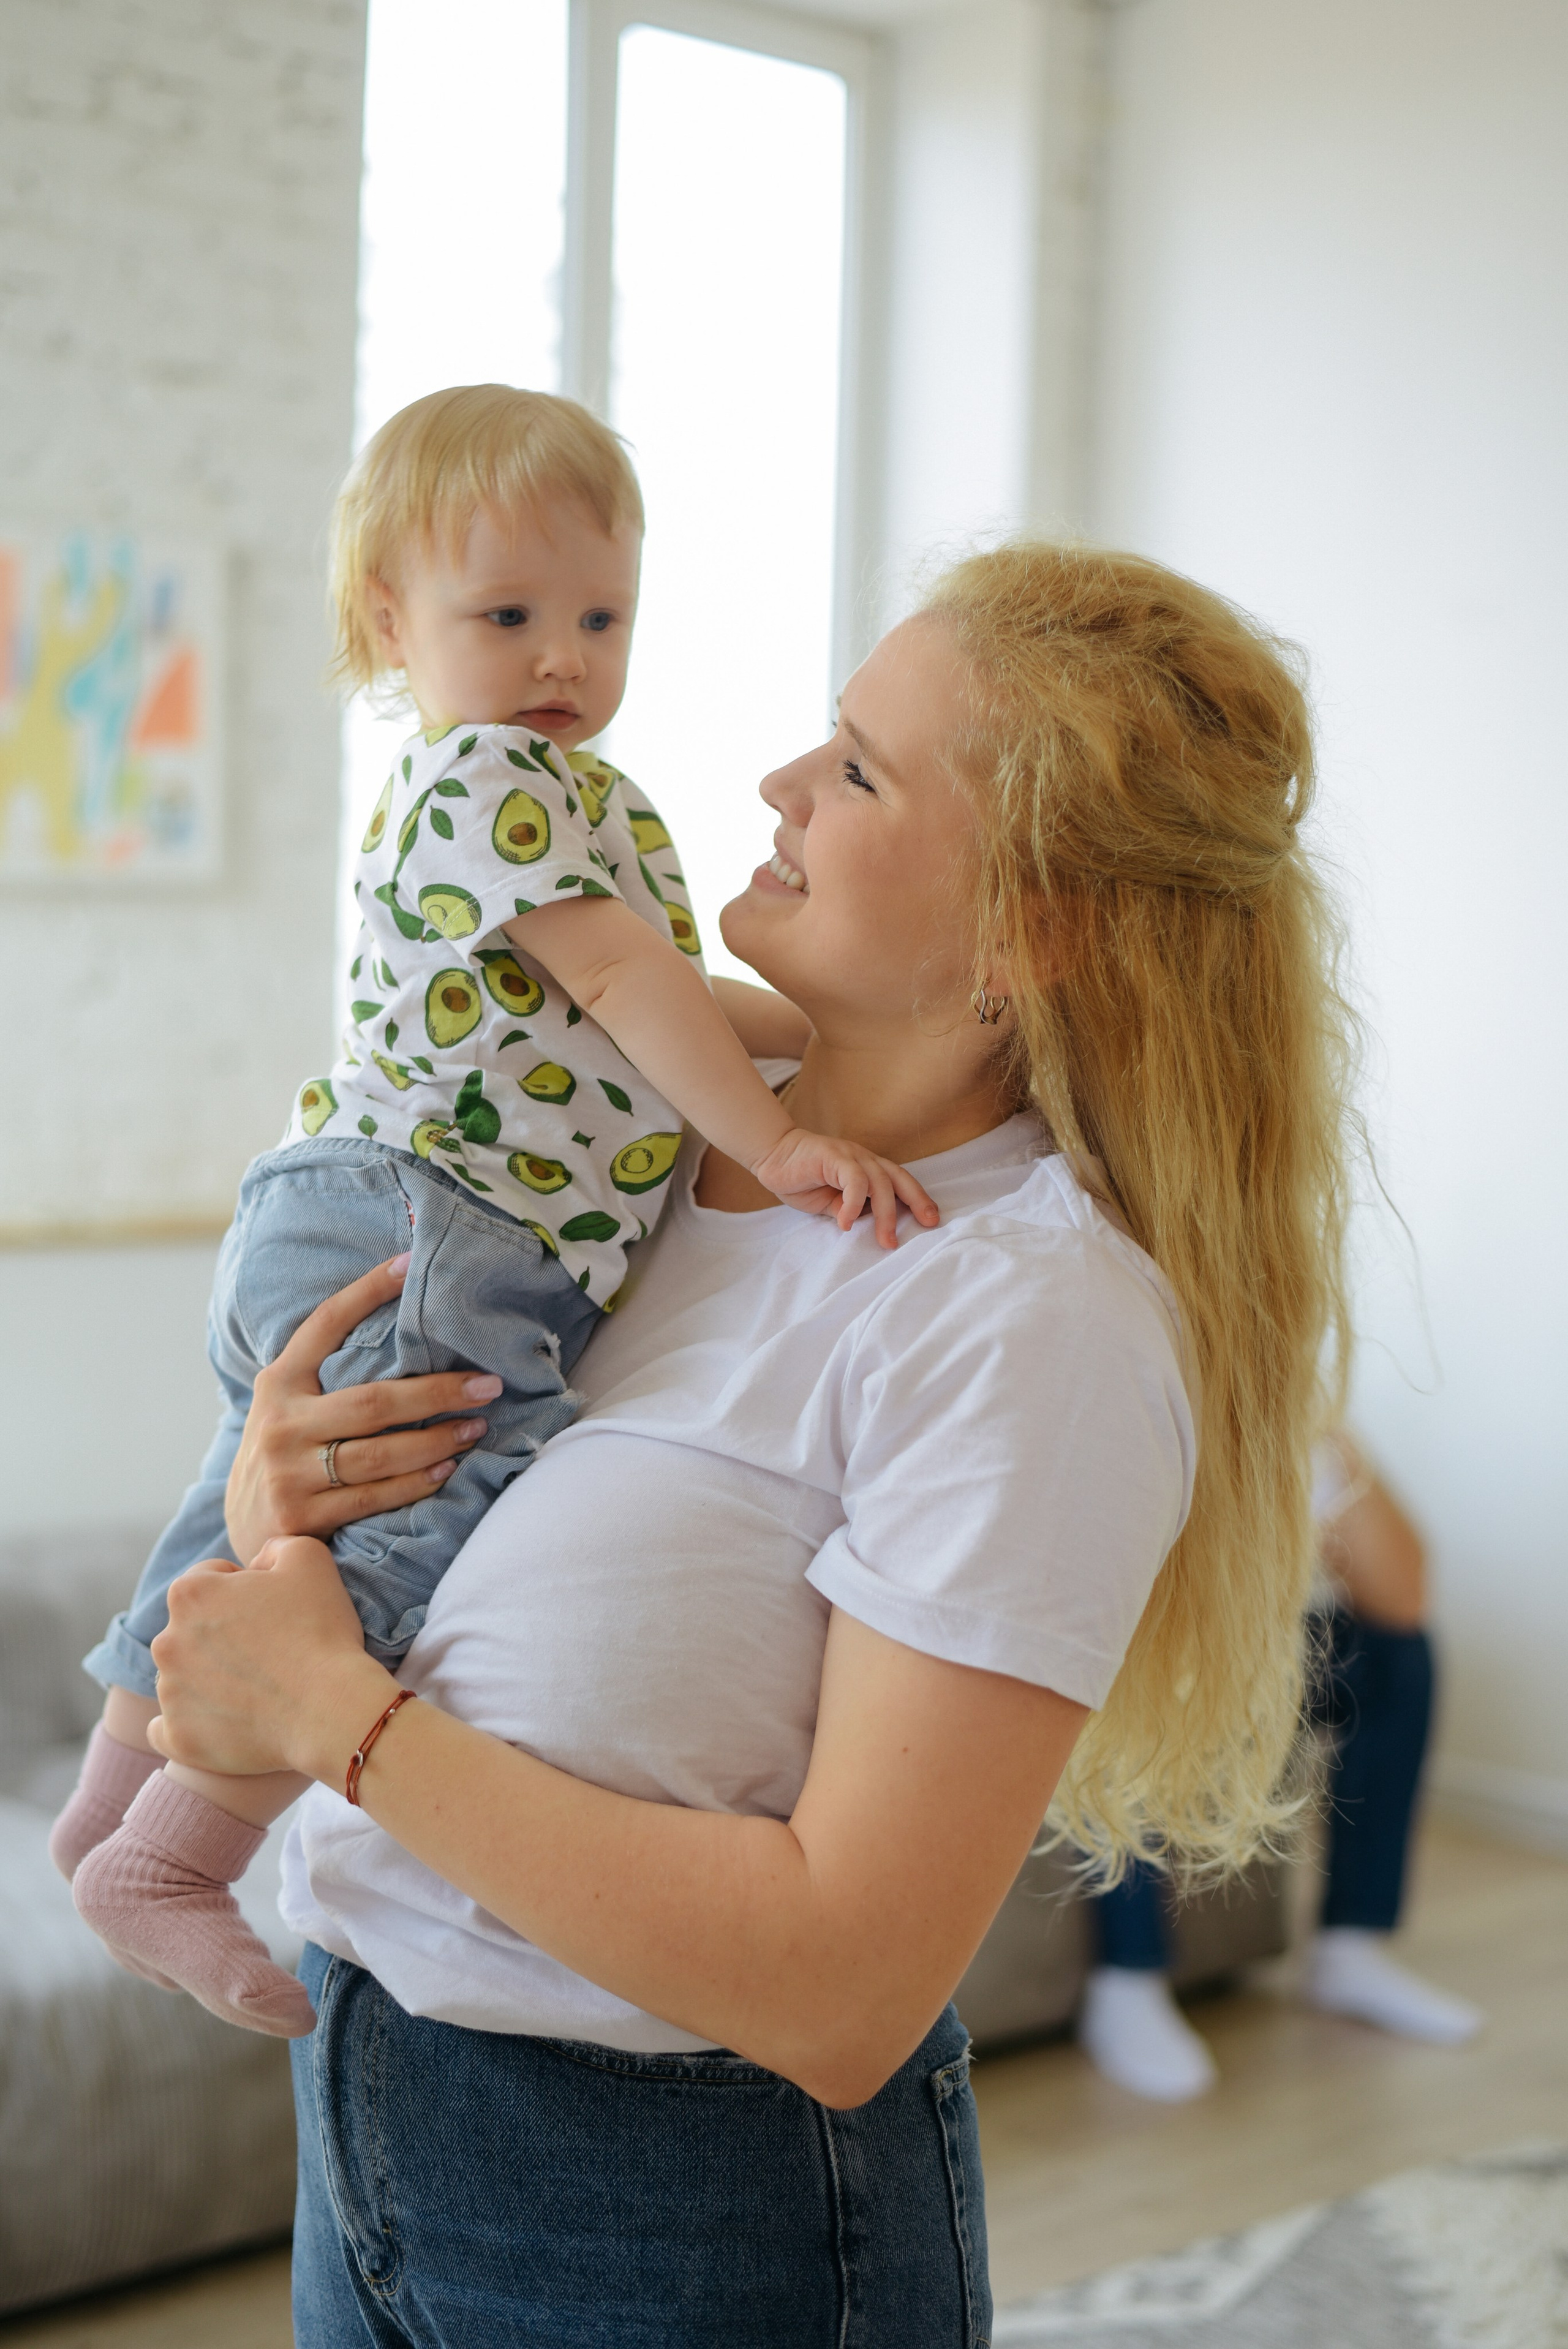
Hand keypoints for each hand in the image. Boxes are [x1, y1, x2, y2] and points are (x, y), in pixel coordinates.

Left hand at [147, 1539, 393, 1784]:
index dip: (246, 1588)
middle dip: (222, 1633)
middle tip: (269, 1650)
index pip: (211, 1577)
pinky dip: (190, 1724)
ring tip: (257, 1688)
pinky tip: (220, 1720)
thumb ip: (274, 1546)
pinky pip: (166, 1729)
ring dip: (209, 1677)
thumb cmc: (320, 1630)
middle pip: (192, 1628)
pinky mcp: (177, 1737)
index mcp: (189, 1593)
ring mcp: (169, 1694)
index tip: (275, 1609)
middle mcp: (166, 1641)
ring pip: (182, 1676)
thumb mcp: (309, 1557)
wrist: (328, 1708)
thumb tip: (257, 1564)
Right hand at [224, 1254, 501, 1562]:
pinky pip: (375, 1497)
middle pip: (372, 1401)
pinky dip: (417, 1481)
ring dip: (438, 1439)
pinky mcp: (303, 1518)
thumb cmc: (286, 1455)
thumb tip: (403, 1329)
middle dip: (438, 1391)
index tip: (412, 1263)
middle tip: (488, 1384)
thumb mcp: (289, 1406)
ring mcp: (288, 1474)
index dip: (367, 1291)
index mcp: (278, 1383)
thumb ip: (326, 1376)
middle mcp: (280, 1424)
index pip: (325, 1324)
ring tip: (477, 1427)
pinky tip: (447, 1467)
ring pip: (380, 1453)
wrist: (245, 1529)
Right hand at [749, 1127, 939, 1248]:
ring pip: (880, 1182)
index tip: (931, 1220)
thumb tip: (865, 1227)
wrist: (772, 1157)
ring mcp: (850, 1156)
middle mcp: (864, 1159)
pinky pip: (854, 1181)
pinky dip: (854, 1204)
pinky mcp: (834, 1157)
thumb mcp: (831, 1204)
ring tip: (885, 1240)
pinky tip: (846, 1224)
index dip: (918, 1199)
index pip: (900, 1182)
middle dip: (916, 1202)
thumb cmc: (803, 1180)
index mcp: (868, 1169)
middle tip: (926, 1225)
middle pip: (898, 1179)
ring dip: (885, 1214)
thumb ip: (850, 1211)